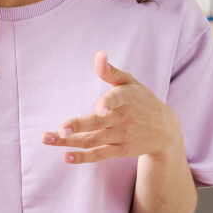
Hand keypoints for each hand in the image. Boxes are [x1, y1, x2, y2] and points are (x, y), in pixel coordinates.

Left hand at [41, 51, 183, 163]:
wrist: (166, 131)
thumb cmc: (142, 100)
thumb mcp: (130, 82)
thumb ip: (110, 71)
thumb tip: (98, 54)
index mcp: (127, 98)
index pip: (117, 100)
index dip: (108, 103)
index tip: (99, 109)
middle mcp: (124, 119)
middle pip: (97, 123)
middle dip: (76, 127)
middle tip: (59, 131)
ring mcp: (122, 136)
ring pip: (92, 140)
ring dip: (68, 142)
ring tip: (46, 139)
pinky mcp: (120, 151)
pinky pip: (99, 154)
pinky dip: (82, 157)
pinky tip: (65, 156)